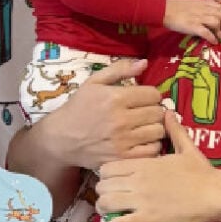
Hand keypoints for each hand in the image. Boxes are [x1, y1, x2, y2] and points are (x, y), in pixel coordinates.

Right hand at [46, 57, 167, 170]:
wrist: (61, 138)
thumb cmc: (78, 108)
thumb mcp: (94, 82)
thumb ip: (120, 70)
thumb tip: (145, 63)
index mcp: (116, 98)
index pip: (153, 94)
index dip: (151, 95)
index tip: (144, 99)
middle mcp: (122, 119)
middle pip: (158, 113)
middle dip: (154, 110)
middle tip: (145, 113)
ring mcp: (124, 141)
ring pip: (158, 131)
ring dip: (154, 128)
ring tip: (145, 127)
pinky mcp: (124, 158)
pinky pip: (153, 150)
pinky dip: (152, 145)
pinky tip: (143, 141)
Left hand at [96, 108, 220, 221]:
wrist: (216, 194)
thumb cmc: (203, 172)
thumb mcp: (187, 147)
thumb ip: (174, 130)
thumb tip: (168, 112)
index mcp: (144, 163)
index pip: (107, 167)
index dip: (104, 175)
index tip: (109, 180)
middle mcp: (137, 181)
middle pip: (102, 185)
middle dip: (101, 192)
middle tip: (107, 197)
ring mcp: (140, 201)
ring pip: (105, 203)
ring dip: (102, 209)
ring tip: (105, 213)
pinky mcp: (147, 219)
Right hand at [163, 0, 220, 41]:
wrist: (165, 10)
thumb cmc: (177, 8)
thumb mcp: (193, 3)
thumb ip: (202, 7)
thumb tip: (209, 13)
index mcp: (203, 2)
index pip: (220, 6)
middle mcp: (203, 9)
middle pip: (220, 15)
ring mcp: (198, 18)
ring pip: (216, 22)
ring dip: (220, 31)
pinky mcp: (193, 26)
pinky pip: (206, 33)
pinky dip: (212, 38)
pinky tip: (213, 42)